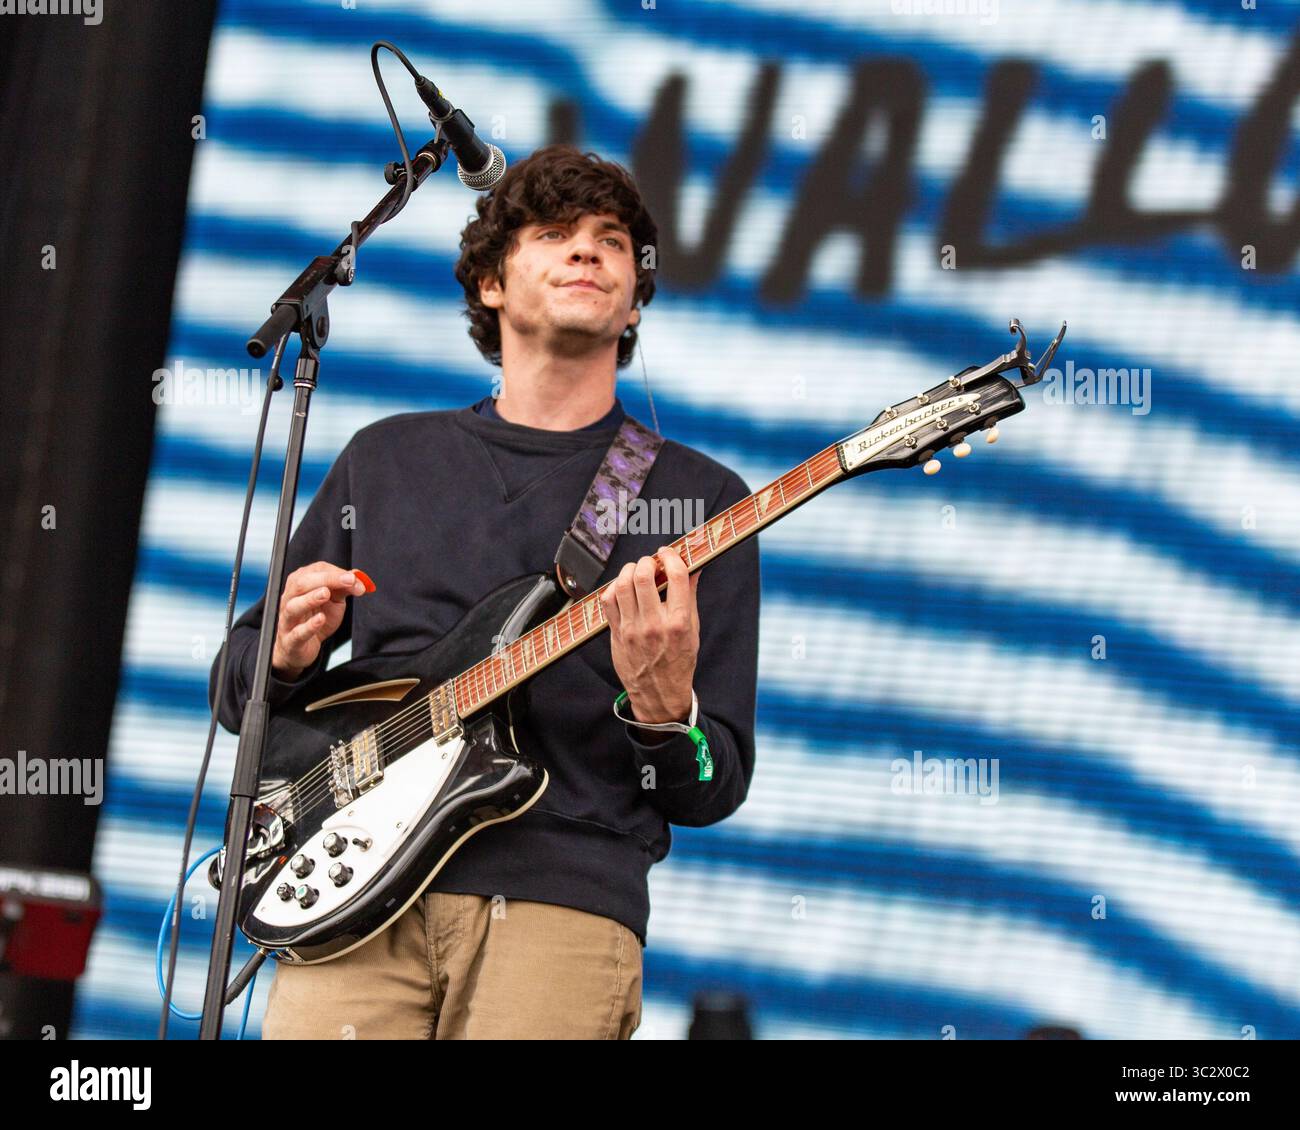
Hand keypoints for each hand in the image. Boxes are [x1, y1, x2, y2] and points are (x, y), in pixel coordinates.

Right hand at [271, 562, 368, 679]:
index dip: (336, 573)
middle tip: (348, 580)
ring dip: (310, 598)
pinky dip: (309, 626)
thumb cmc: (315, 620)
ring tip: (326, 593)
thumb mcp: (334, 601)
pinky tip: (320, 619)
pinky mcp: (291, 640)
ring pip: (293, 606)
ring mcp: (288, 620)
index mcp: (300, 585)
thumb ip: (344, 588)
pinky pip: (297, 632)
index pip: (315, 571)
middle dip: (327, 579)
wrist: (304, 647)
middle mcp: (290, 600)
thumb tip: (358, 578)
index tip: (354, 577)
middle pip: (302, 584)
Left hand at [601, 545, 699, 725]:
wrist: (659, 694)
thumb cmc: (678, 662)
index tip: (669, 553)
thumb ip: (690, 597)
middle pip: (644, 576)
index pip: (676, 576)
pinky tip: (623, 588)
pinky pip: (608, 600)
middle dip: (648, 561)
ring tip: (636, 572)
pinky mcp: (617, 633)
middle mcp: (655, 624)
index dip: (672, 557)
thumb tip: (692, 569)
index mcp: (679, 622)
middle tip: (651, 563)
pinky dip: (614, 587)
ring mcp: (632, 629)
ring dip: (629, 570)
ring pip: (622, 584)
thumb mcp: (693, 630)